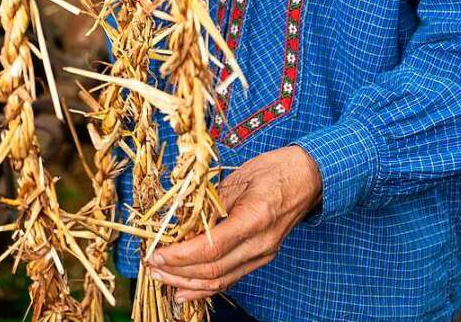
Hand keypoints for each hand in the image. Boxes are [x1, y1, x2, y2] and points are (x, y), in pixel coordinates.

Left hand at [146, 146, 321, 302]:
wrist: (309, 175)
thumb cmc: (275, 168)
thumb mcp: (239, 177)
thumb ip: (211, 202)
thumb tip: (179, 218)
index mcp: (255, 219)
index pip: (211, 249)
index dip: (180, 255)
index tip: (156, 253)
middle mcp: (261, 244)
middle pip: (213, 270)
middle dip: (178, 272)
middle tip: (151, 265)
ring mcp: (263, 254)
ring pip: (220, 280)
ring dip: (187, 283)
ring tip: (162, 277)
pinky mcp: (262, 257)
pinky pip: (230, 278)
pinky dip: (205, 287)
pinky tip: (185, 290)